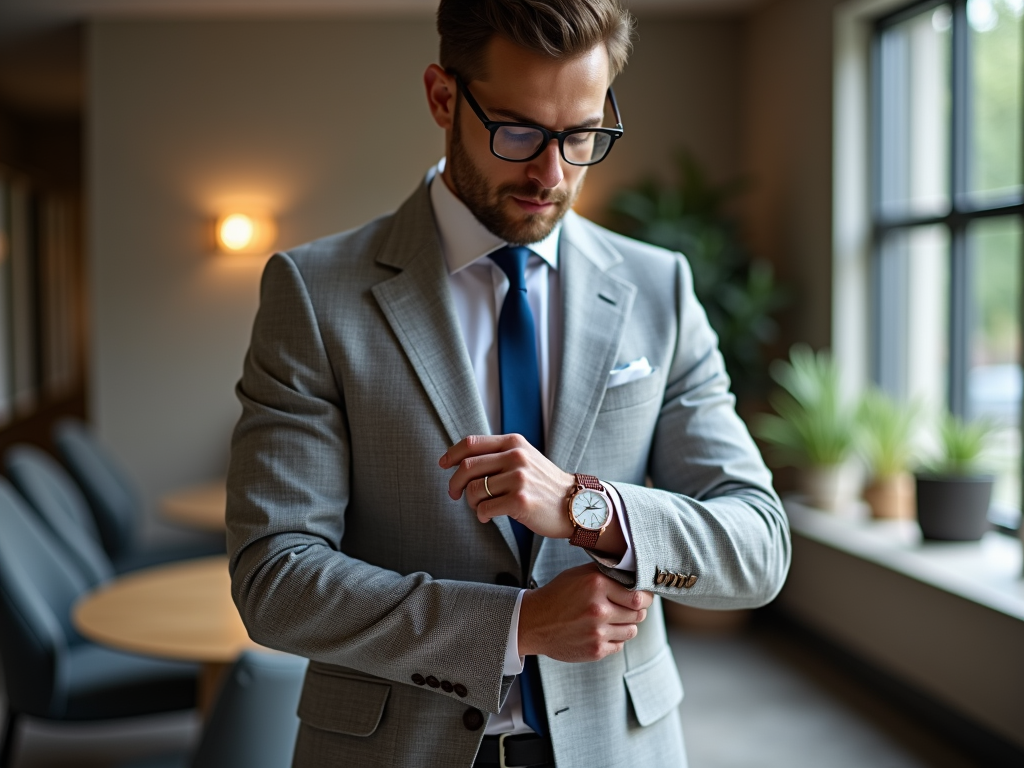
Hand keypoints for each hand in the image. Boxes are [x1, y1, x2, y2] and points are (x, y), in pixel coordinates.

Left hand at [439, 434, 574, 538]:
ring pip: (474, 490)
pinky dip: (481, 515)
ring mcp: (519, 478)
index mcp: (514, 443)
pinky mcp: (520, 500)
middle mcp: (516, 456)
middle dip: (454, 483)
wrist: (575, 504)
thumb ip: (499, 454)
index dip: (452, 454)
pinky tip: (489, 517)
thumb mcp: (525, 458)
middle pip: (467, 467)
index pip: (471, 443)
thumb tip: (461, 462)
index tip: (443, 465)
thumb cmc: (544, 484)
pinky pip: (484, 509)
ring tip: (481, 507)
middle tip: (454, 495)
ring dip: (471, 502)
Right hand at [518, 563, 652, 661]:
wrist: (533, 622)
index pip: (639, 595)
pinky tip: (600, 631)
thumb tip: (636, 576)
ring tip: (611, 619)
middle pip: (639, 614)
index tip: (642, 597)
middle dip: (636, 610)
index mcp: (597, 585)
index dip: (644, 597)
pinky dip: (614, 638)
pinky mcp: (595, 650)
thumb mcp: (580, 575)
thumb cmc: (558, 595)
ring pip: (632, 630)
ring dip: (626, 625)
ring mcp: (597, 632)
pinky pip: (619, 645)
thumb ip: (607, 574)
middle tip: (627, 607)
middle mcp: (599, 609)